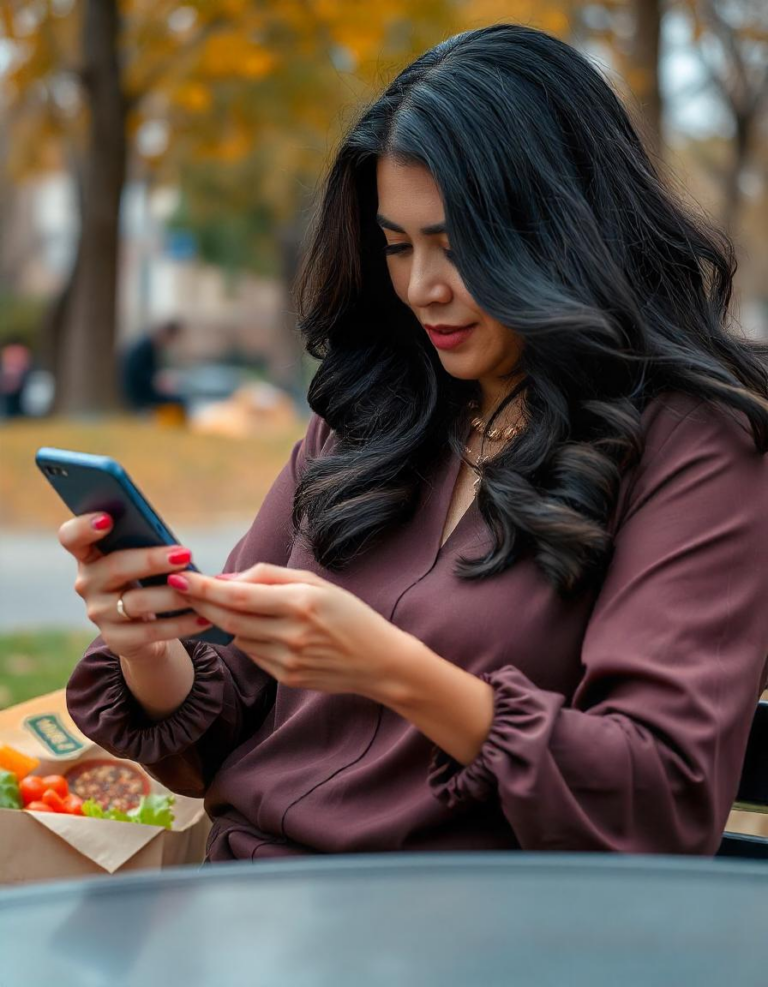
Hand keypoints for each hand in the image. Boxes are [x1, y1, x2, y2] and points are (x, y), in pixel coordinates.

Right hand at [58, 513, 211, 662]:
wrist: (142, 629)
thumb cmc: (146, 579)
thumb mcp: (142, 560)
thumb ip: (147, 546)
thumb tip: (177, 549)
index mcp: (89, 555)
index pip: (71, 537)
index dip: (84, 527)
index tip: (108, 519)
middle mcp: (87, 583)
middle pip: (115, 568)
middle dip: (151, 560)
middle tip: (185, 555)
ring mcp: (99, 613)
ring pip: (136, 602)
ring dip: (172, 594)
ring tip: (199, 587)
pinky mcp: (117, 639)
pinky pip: (151, 631)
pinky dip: (182, 624)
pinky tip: (204, 616)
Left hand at [168, 562, 410, 701]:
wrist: (380, 662)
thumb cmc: (349, 614)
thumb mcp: (316, 583)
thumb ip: (269, 576)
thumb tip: (226, 579)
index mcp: (300, 603)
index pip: (238, 595)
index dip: (204, 588)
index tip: (180, 577)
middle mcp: (291, 633)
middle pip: (229, 618)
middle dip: (200, 603)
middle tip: (179, 589)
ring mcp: (288, 659)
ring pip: (238, 636)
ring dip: (224, 620)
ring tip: (222, 605)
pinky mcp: (286, 677)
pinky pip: (252, 653)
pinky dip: (246, 638)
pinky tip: (258, 628)